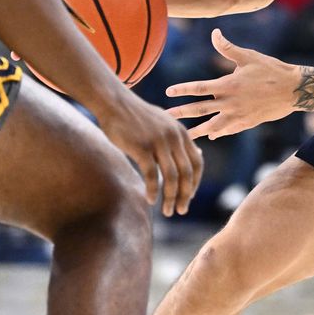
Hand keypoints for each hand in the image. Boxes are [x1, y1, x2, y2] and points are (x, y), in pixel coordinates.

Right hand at [97, 91, 202, 215]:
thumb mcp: (165, 123)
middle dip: (185, 195)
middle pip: (187, 173)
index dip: (195, 183)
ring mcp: (158, 142)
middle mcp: (174, 137)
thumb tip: (199, 154)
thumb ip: (181, 140)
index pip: (197, 163)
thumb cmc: (138, 116)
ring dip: (170, 198)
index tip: (189, 197)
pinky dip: (152, 190)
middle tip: (181, 210)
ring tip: (167, 211)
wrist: (114, 103)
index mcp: (181, 132)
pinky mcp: (142, 147)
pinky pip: (151, 175)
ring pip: (171, 178)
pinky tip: (149, 200)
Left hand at [166, 29, 300, 139]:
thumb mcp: (248, 56)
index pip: (199, 88)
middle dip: (182, 113)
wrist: (294, 90)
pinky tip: (211, 135)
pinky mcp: (248, 123)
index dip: (182, 89)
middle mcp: (231, 102)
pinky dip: (219, 132)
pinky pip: (229, 130)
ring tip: (185, 136)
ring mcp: (239, 115)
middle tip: (166, 116)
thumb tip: (214, 32)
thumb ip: (227, 48)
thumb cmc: (271, 69)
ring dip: (197, 130)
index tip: (168, 92)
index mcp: (228, 85)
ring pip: (213, 125)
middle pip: (201, 109)